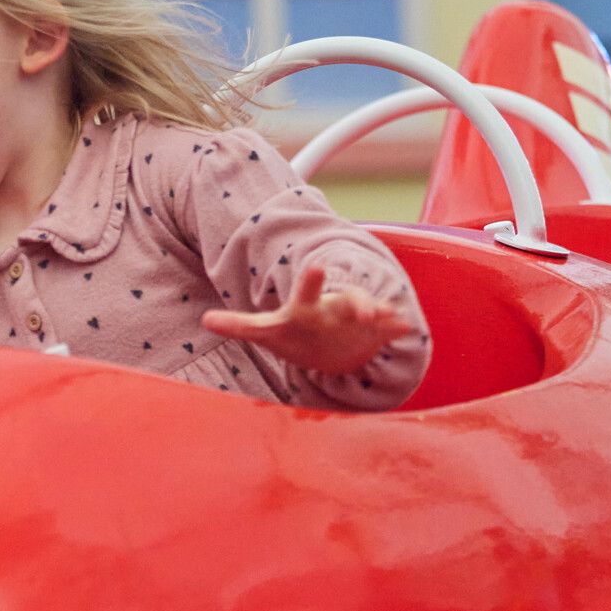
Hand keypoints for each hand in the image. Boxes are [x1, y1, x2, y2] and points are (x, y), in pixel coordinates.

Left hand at [202, 263, 420, 376]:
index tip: (315, 266)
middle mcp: (334, 308)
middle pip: (346, 299)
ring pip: (370, 311)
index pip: (308, 293)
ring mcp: (356, 319)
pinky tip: (406, 326)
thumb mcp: (265, 331)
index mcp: (307, 308)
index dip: (311, 282)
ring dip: (378, 312)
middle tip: (366, 309)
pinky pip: (386, 329)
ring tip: (387, 317)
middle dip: (357, 301)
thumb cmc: (291, 334)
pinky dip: (395, 327)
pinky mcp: (373, 333)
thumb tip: (204, 320)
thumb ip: (238, 325)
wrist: (325, 344)